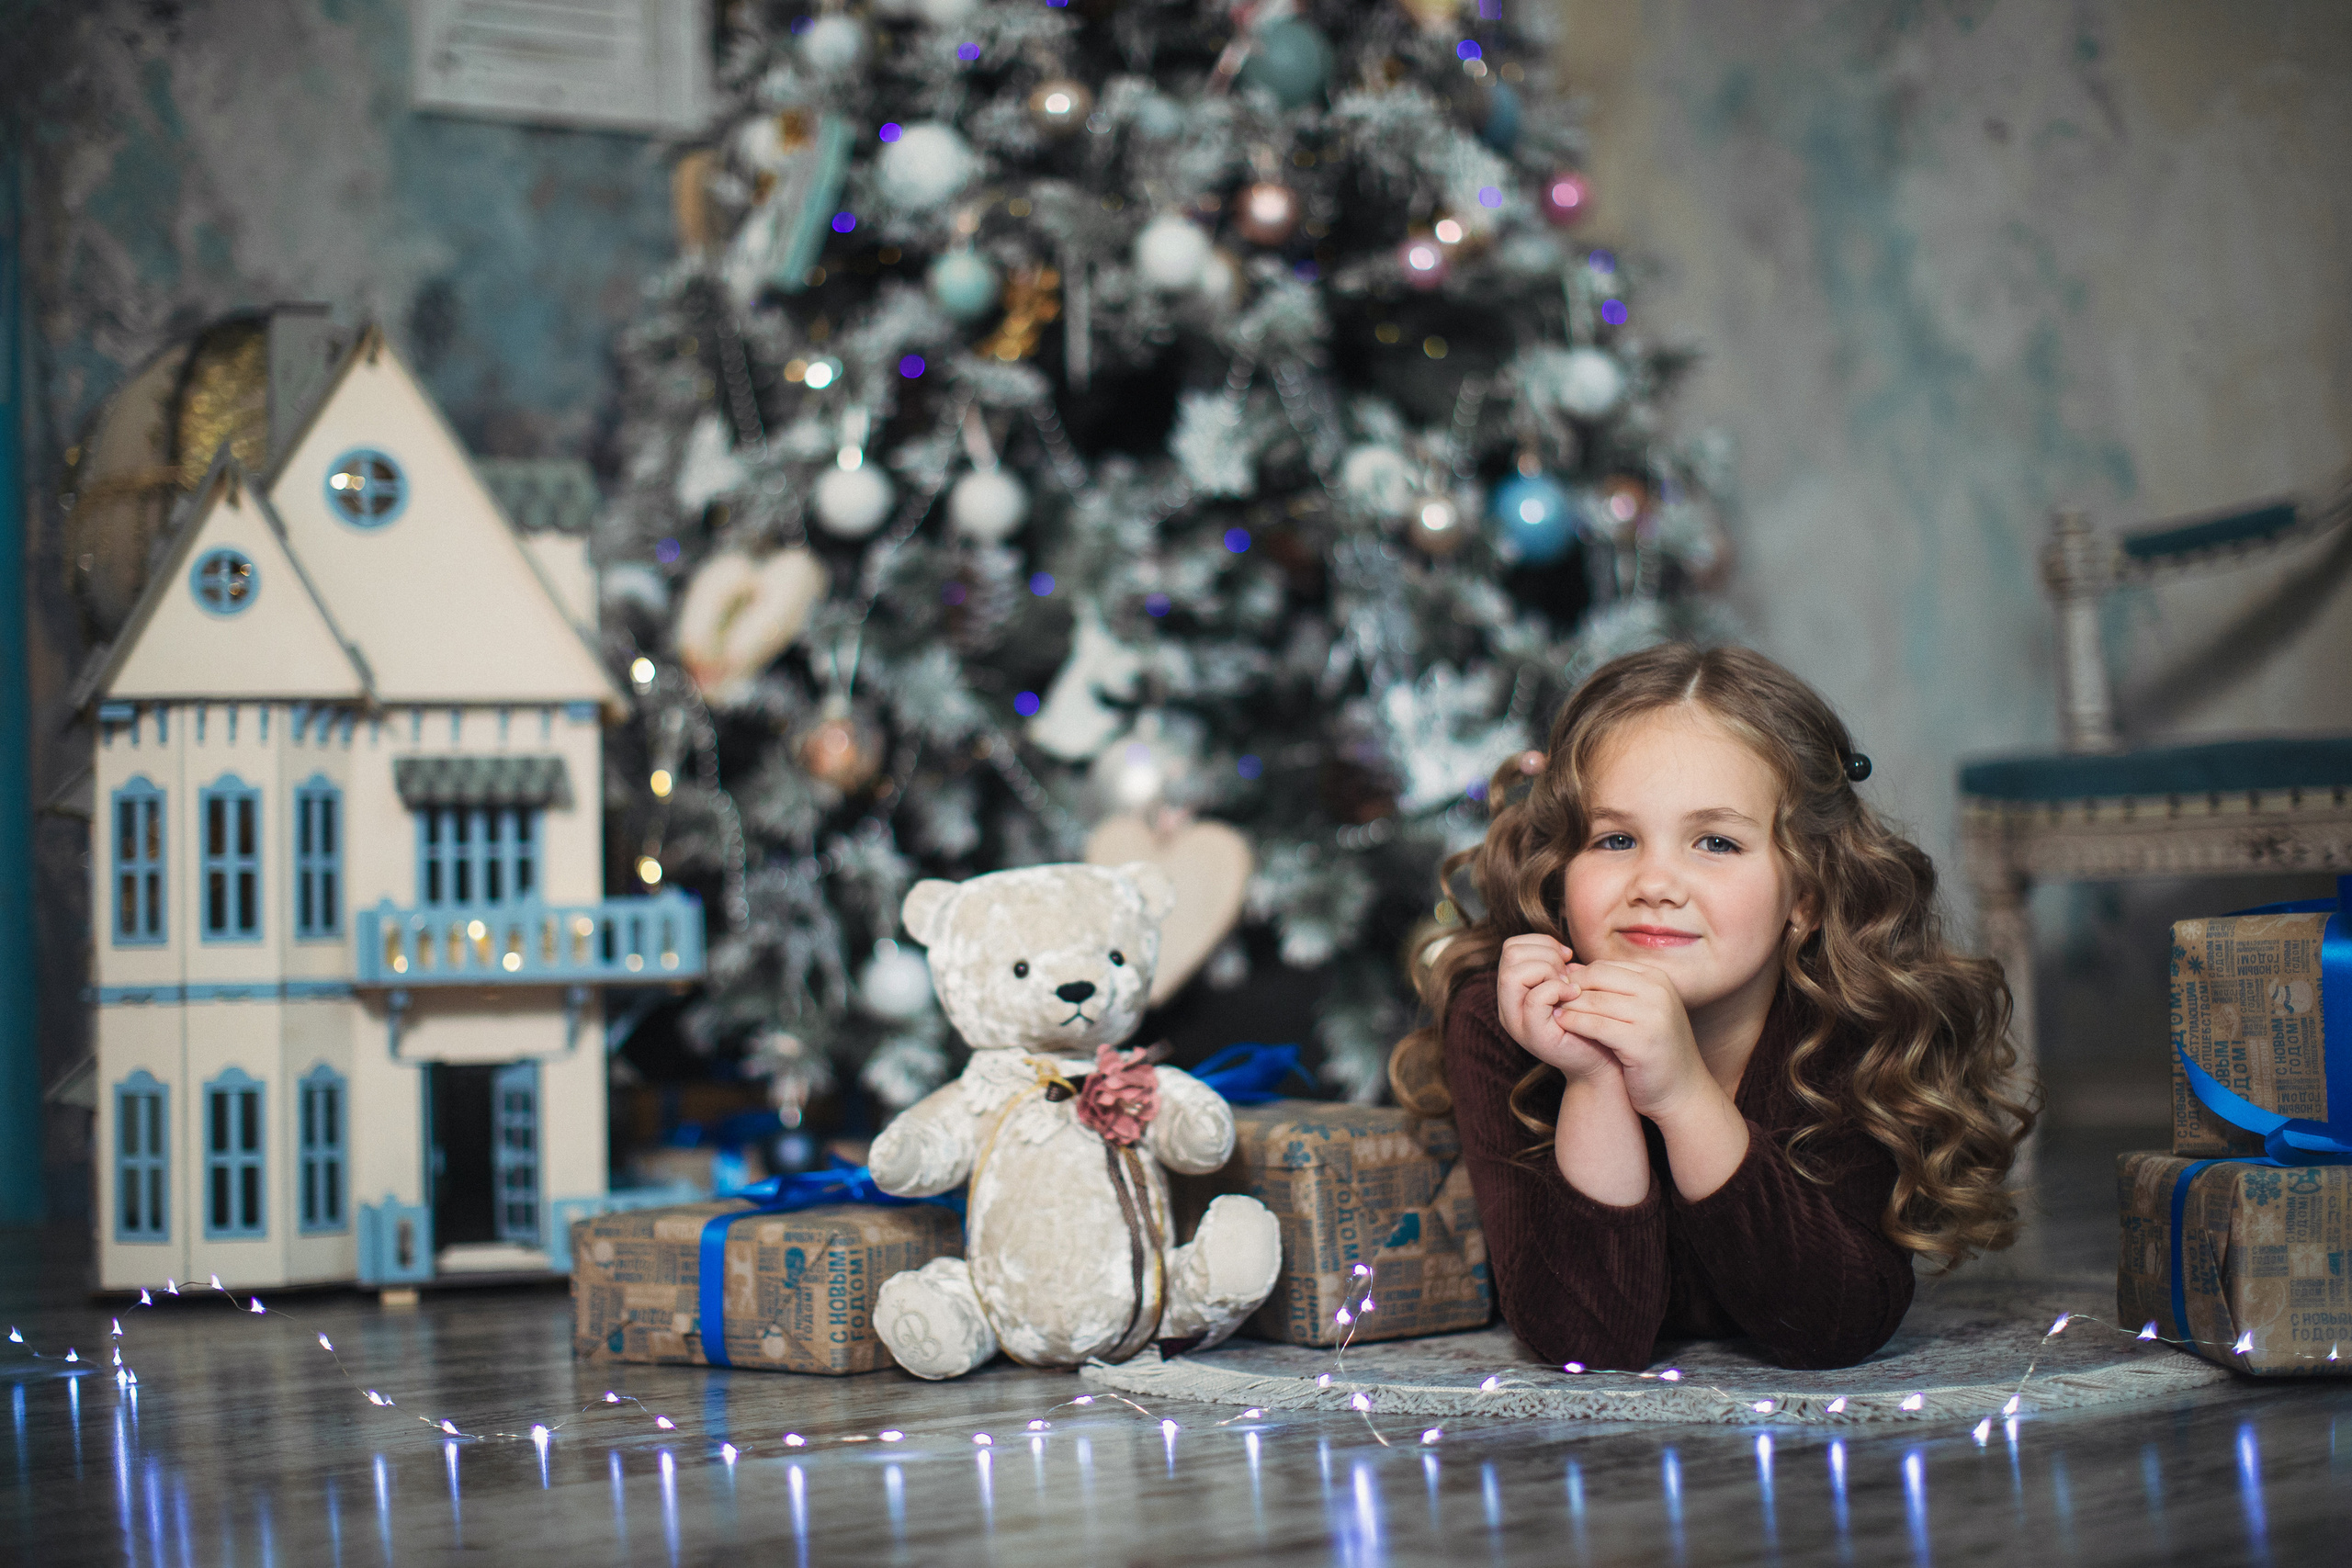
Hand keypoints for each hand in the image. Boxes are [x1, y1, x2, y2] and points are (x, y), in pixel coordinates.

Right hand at [1495, 934, 1620, 1084]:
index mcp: (1513, 992)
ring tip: (1569, 986)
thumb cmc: (1587, 1020)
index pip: (1511, 948)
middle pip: (1509, 955)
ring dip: (1548, 971)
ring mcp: (1517, 1022)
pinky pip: (1535, 997)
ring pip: (1514, 974)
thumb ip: (1557, 967)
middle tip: (1567, 973)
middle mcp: (1507, 1007)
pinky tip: (1575, 995)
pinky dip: (1557, 988)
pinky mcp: (1534, 1035)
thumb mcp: (1567, 987)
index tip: (1566, 957)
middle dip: (1545, 955)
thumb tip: (1562, 950)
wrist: (1601, 1060)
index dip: (1540, 943)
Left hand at [1553, 959, 1715, 1118]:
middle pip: (1597, 978)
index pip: (1604, 967)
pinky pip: (1596, 1025)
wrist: (1682, 1091)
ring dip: (1568, 1006)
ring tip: (1552, 1013)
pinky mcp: (1642, 1040)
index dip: (1577, 978)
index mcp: (1657, 979)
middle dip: (1569, 989)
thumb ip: (1610, 990)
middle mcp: (1658, 991)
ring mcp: (1653, 1015)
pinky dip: (1574, 1023)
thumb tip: (1569, 970)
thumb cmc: (1653, 1049)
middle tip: (1549, 1001)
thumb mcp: (1638, 1011)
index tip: (1558, 992)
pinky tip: (1561, 1026)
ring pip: (1594, 1000)